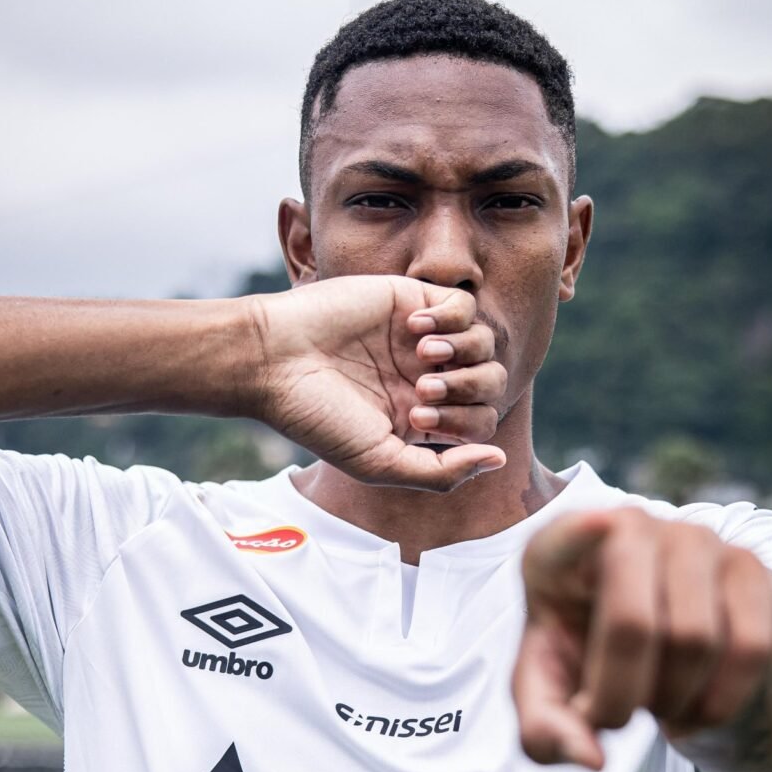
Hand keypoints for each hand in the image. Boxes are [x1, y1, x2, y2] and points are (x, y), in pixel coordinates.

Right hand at [248, 275, 507, 490]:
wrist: (274, 360)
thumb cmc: (318, 417)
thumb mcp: (378, 462)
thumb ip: (440, 472)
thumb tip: (498, 460)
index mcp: (422, 418)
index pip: (480, 421)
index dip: (465, 423)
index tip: (416, 420)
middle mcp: (427, 377)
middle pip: (490, 382)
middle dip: (466, 389)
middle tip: (423, 389)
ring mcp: (422, 339)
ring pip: (484, 343)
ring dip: (462, 353)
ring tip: (420, 355)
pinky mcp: (411, 299)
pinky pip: (464, 304)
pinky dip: (450, 317)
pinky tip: (414, 327)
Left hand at [513, 509, 771, 768]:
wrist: (647, 627)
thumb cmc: (579, 651)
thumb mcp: (547, 688)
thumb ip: (545, 729)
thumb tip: (592, 757)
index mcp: (555, 549)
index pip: (566, 535)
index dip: (580, 532)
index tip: (598, 523)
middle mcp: (626, 526)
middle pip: (632, 624)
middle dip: (621, 695)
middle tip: (612, 718)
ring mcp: (690, 536)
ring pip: (695, 639)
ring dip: (671, 700)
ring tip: (651, 701)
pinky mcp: (744, 562)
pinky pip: (751, 646)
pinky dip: (721, 700)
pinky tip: (693, 705)